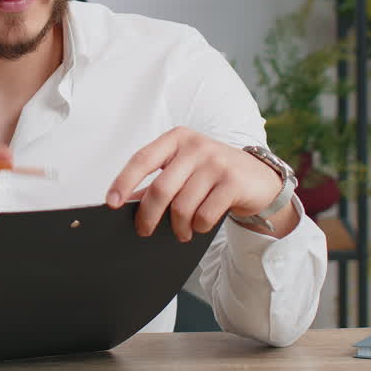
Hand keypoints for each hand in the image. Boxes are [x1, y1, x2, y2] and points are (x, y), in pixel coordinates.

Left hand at [105, 127, 283, 241]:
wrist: (259, 179)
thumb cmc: (212, 174)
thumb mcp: (183, 170)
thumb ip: (157, 181)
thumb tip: (125, 202)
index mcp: (177, 138)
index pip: (142, 159)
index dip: (124, 181)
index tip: (111, 202)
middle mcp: (196, 145)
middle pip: (161, 189)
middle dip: (148, 216)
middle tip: (143, 231)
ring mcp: (216, 162)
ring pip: (182, 207)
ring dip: (178, 227)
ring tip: (181, 231)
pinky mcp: (233, 182)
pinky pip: (204, 215)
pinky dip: (198, 227)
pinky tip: (199, 226)